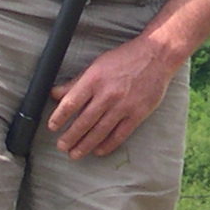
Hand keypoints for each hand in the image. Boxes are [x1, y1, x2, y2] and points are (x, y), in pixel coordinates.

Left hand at [46, 35, 178, 157]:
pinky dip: (107, 145)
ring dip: (85, 145)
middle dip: (70, 137)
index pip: (70, 103)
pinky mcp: (137, 114)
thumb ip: (76, 82)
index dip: (59, 117)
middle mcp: (107, 94)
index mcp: (94, 79)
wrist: (156, 56)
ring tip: (75, 154)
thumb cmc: (124, 58)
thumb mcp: (96, 65)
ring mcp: (123, 106)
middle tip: (62, 146)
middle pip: (84, 121)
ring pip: (100, 132)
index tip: (52, 127)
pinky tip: (98, 150)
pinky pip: (119, 135)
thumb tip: (54, 93)